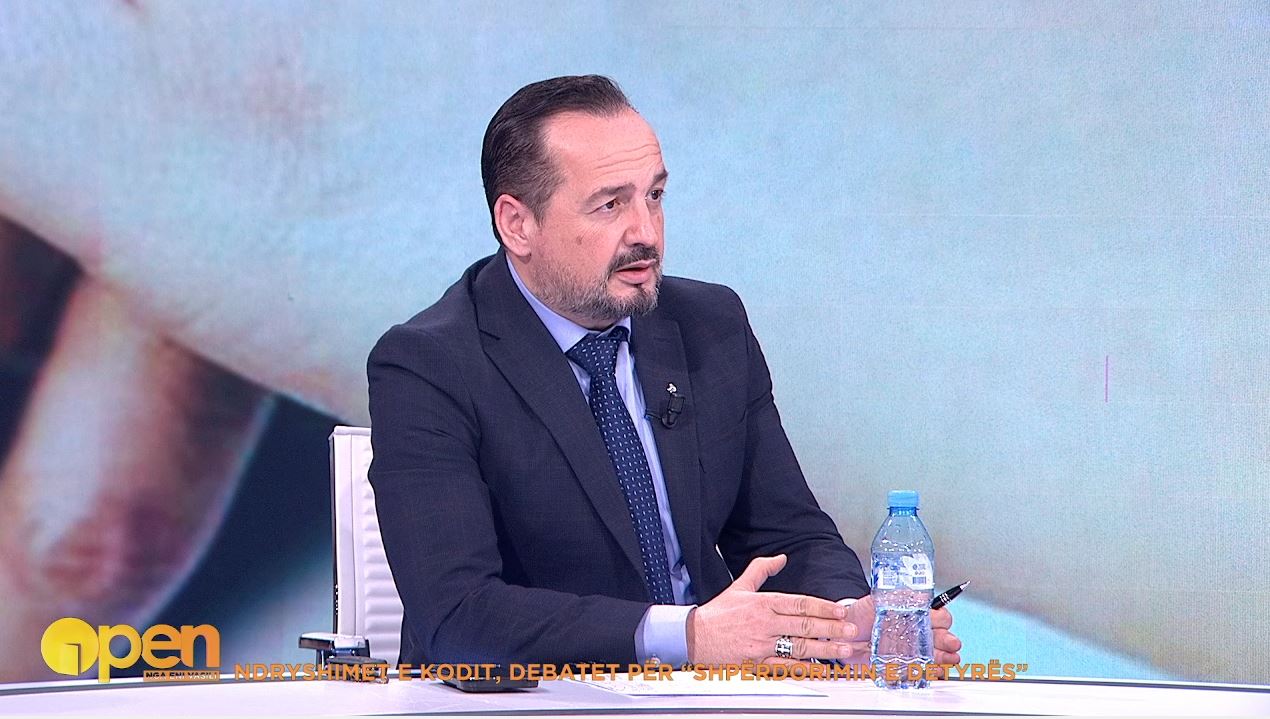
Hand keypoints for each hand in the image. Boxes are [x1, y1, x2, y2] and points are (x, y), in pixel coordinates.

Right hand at [687, 554, 858, 663]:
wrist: (694, 636)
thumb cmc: (717, 613)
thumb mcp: (739, 585)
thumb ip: (762, 569)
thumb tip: (781, 558)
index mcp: (763, 603)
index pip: (799, 603)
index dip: (823, 607)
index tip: (841, 610)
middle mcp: (765, 623)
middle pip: (804, 625)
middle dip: (831, 628)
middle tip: (851, 630)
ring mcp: (762, 645)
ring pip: (799, 646)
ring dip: (825, 648)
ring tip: (844, 650)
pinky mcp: (757, 663)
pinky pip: (784, 666)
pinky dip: (803, 668)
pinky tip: (820, 668)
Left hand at [833, 595, 961, 666]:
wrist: (846, 633)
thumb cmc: (863, 614)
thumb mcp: (877, 600)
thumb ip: (896, 595)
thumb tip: (916, 593)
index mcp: (916, 615)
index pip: (938, 616)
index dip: (942, 619)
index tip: (941, 622)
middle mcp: (918, 633)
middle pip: (942, 637)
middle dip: (949, 640)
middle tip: (951, 644)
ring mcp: (912, 650)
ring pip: (936, 655)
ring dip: (945, 658)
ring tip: (949, 659)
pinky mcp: (903, 665)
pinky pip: (921, 670)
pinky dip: (929, 672)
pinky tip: (933, 671)